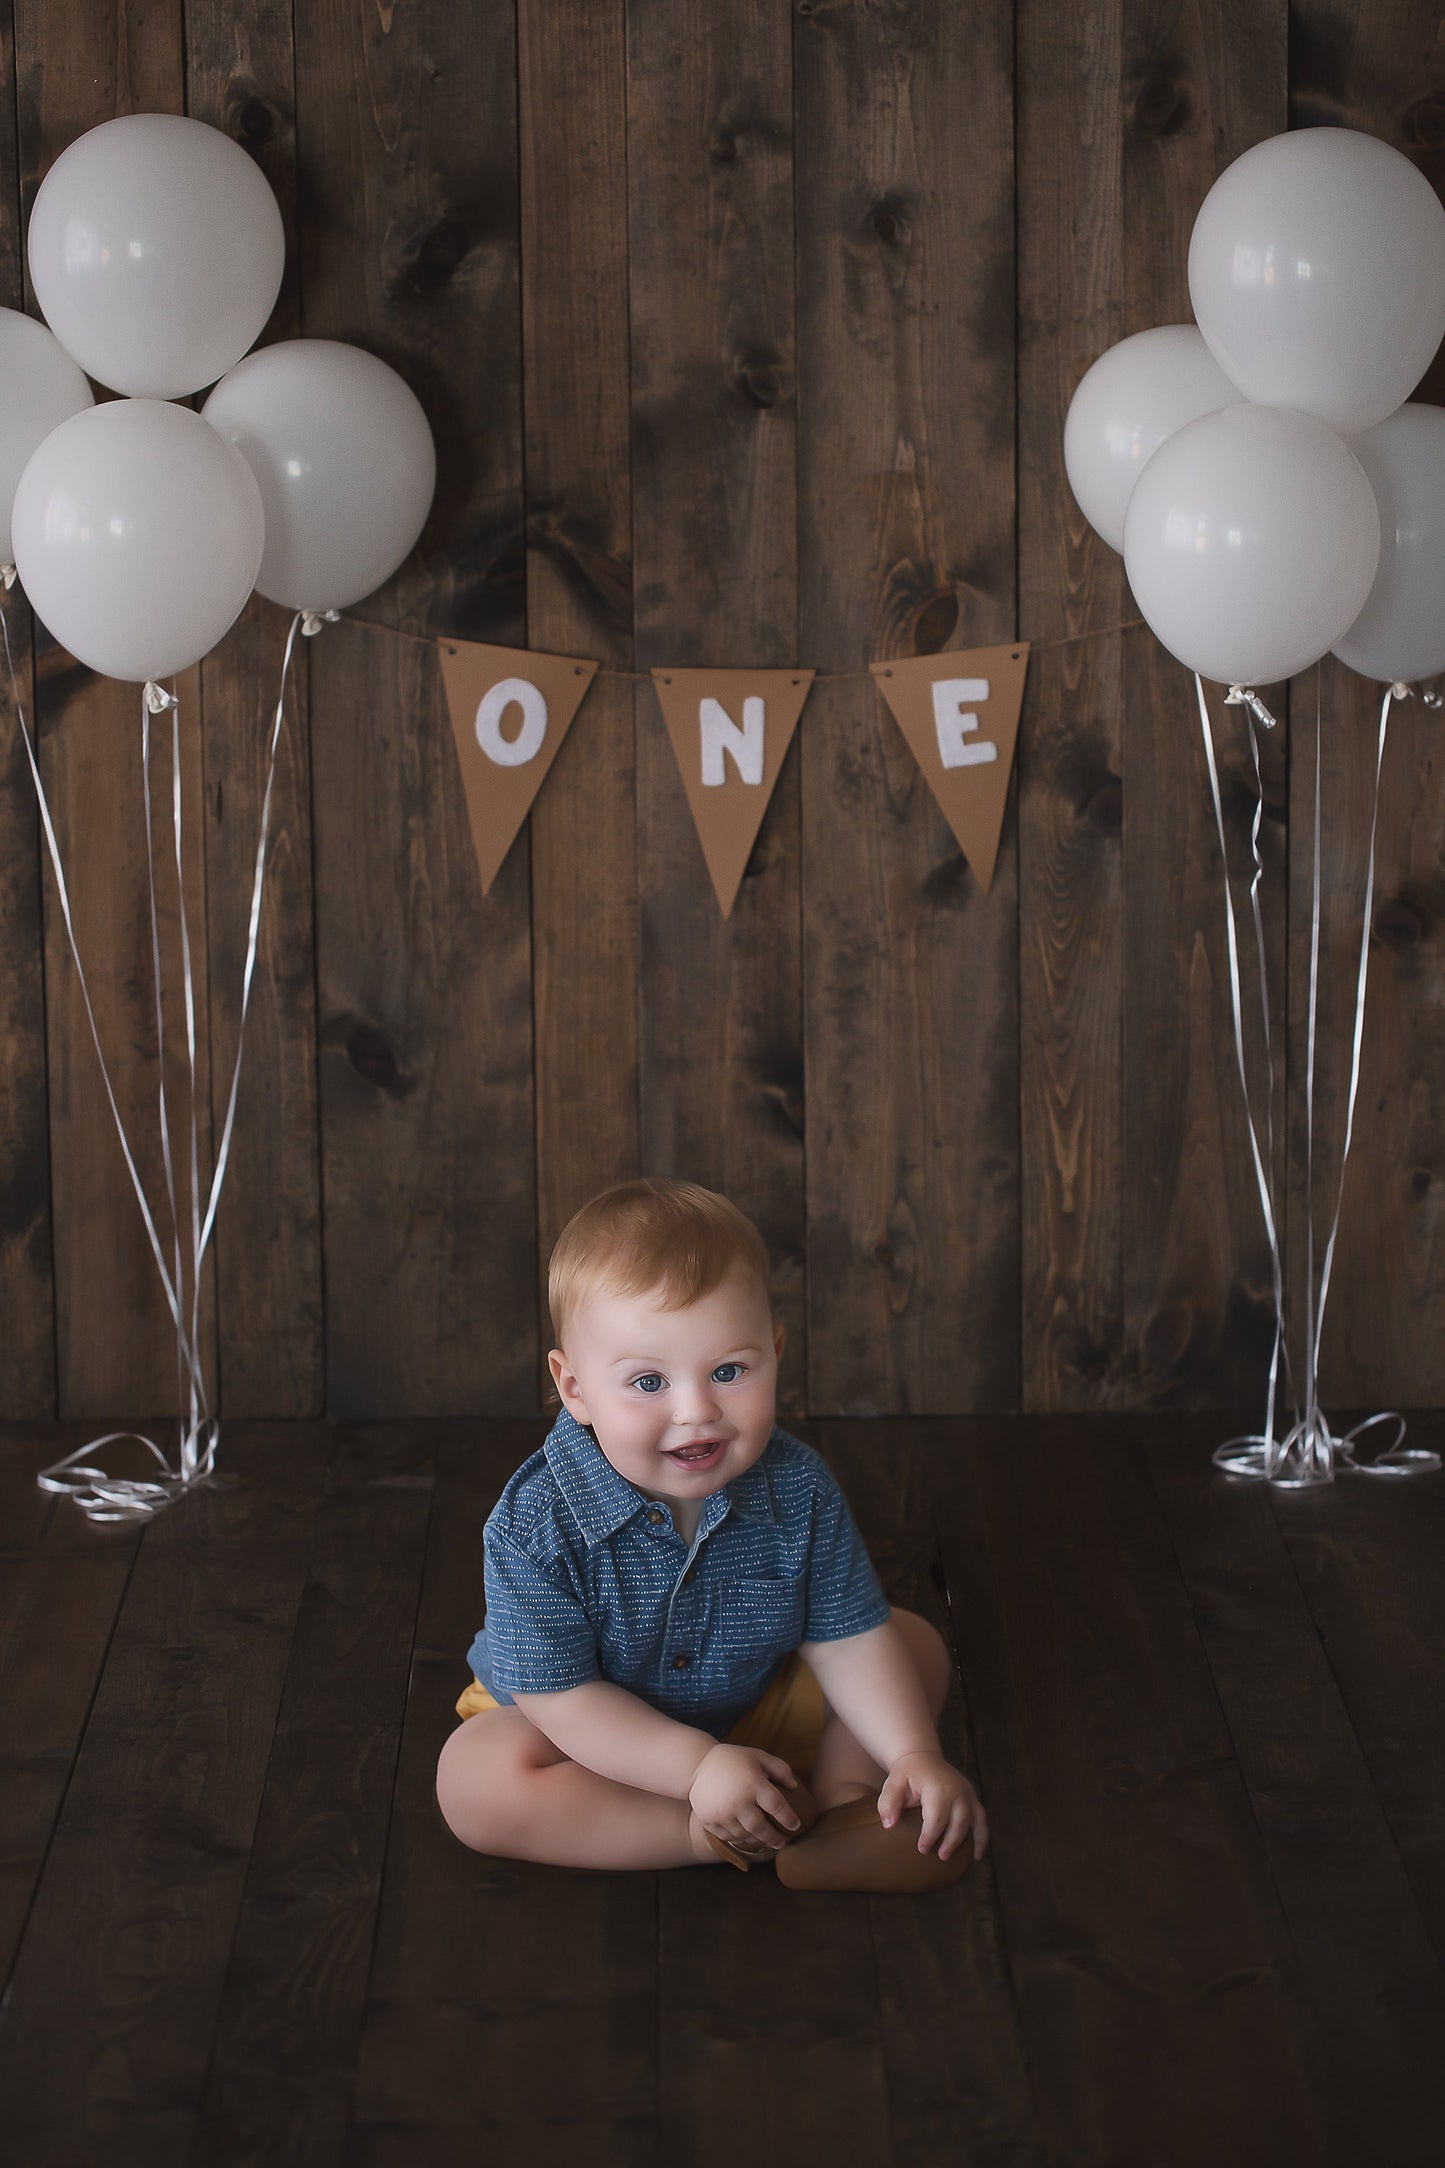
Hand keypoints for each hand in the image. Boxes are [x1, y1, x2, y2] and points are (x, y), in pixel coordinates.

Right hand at [688, 1742, 802, 1854]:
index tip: (795, 1825)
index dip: (789, 1818)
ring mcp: (721, 1812)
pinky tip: (748, 1838)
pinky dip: (740, 1840)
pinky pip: (728, 1837)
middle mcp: (737, 1800)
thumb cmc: (734, 1760)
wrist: (698, 1764)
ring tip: (766, 1842)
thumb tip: (795, 1787)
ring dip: (758, 1841)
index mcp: (752, 1782)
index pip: (777, 1806)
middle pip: (761, 1828)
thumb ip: (780, 1769)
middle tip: (783, 1843)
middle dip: (774, 1838)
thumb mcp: (759, 1756)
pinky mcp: (709, 1821)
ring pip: (744, 1836)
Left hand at [877, 1750, 987, 1862]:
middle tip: (940, 1857)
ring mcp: (967, 1793)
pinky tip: (976, 1855)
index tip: (921, 1849)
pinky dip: (982, 1838)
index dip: (930, 1836)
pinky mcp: (972, 1798)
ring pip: (974, 1821)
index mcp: (937, 1787)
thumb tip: (889, 1826)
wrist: (921, 1758)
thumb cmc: (906, 1774)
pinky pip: (982, 1819)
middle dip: (951, 1842)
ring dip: (968, 1842)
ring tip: (956, 1858)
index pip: (937, 1817)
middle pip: (959, 1821)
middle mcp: (957, 1790)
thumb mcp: (892, 1784)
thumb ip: (888, 1803)